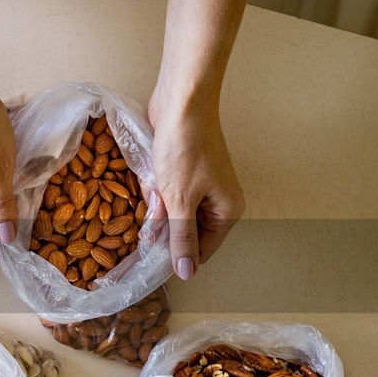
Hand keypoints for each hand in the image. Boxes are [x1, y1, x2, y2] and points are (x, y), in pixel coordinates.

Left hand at [148, 92, 244, 279]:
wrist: (180, 102)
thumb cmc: (184, 150)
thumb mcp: (180, 200)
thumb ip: (183, 238)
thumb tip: (188, 273)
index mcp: (227, 211)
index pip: (201, 251)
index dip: (176, 254)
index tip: (150, 253)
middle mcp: (217, 201)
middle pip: (183, 231)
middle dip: (163, 222)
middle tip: (155, 204)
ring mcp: (199, 185)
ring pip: (170, 211)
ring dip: (156, 202)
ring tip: (155, 183)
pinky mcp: (181, 172)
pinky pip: (164, 192)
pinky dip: (153, 186)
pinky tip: (150, 173)